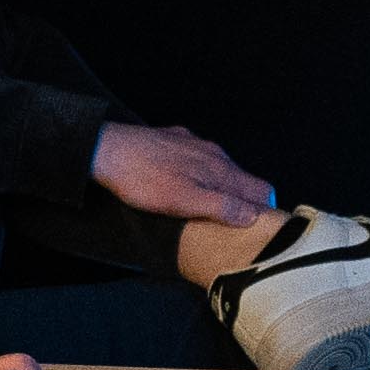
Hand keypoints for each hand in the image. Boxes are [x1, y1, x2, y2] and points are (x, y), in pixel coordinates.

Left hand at [92, 120, 278, 225]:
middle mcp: (212, 152)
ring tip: (208, 210)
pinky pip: (197, 159)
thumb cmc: (142, 179)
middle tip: (232, 226)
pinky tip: (182, 186)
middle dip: (242, 202)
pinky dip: (199, 175)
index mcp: (219, 169)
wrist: (107, 150)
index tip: (257, 228)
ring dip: (220, 189)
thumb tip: (253, 215)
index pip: (261, 188)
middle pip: (242, 179)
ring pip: (219, 169)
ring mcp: (193, 144)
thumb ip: (221, 207)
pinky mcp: (174, 141)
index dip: (263, 210)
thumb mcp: (184, 201)